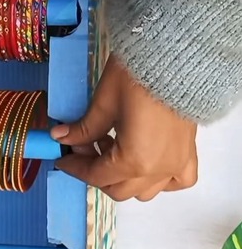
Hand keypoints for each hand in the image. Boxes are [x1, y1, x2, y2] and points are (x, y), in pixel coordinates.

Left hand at [50, 56, 198, 201]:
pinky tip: (144, 163)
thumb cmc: (137, 78)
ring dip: (123, 177)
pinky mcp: (189, 153)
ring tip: (110, 148)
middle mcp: (158, 170)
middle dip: (95, 173)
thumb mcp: (103, 104)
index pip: (97, 176)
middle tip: (82, 149)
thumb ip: (83, 129)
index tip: (62, 157)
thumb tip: (61, 138)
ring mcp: (177, 164)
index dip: (75, 168)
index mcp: (134, 160)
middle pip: (118, 189)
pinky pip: (177, 181)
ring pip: (145, 190)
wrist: (174, 57)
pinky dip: (159, 180)